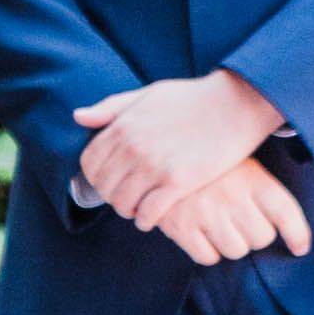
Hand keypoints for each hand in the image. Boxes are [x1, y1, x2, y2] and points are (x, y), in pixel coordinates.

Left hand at [73, 66, 283, 226]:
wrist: (235, 104)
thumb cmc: (192, 98)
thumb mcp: (147, 94)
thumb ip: (111, 107)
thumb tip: (78, 117)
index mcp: (123, 125)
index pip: (89, 162)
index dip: (94, 176)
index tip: (108, 181)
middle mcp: (133, 147)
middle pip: (103, 186)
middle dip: (110, 195)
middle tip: (124, 197)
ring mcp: (154, 166)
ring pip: (122, 203)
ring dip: (127, 210)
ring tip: (138, 208)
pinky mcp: (178, 182)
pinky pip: (148, 213)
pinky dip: (145, 220)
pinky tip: (152, 218)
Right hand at [136, 156, 311, 264]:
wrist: (155, 148)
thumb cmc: (204, 157)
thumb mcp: (237, 159)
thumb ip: (260, 188)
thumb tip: (289, 225)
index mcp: (251, 176)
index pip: (285, 212)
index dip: (297, 235)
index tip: (300, 248)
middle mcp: (232, 197)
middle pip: (262, 237)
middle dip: (255, 234)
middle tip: (242, 221)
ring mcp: (206, 213)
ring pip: (236, 250)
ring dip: (231, 243)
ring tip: (219, 225)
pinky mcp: (181, 227)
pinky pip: (208, 257)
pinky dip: (207, 251)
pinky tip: (201, 233)